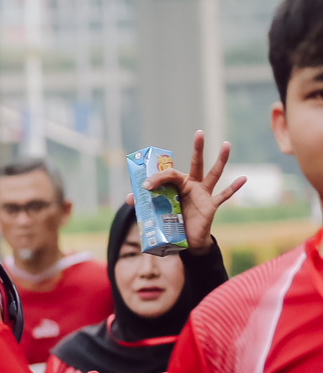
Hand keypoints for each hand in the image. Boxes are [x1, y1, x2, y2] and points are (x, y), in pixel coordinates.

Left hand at [142, 131, 244, 252]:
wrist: (185, 240)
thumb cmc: (171, 221)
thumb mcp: (155, 211)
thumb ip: (143, 203)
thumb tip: (129, 197)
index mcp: (178, 184)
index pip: (169, 174)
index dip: (157, 178)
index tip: (145, 186)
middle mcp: (192, 185)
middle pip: (196, 164)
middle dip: (197, 148)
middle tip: (199, 132)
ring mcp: (203, 194)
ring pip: (214, 174)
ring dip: (221, 160)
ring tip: (226, 144)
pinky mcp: (211, 205)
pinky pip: (224, 196)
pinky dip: (233, 188)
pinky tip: (243, 178)